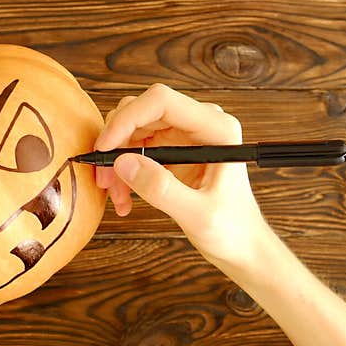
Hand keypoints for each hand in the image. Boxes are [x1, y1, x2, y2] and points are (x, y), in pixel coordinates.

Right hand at [94, 83, 267, 269]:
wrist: (241, 245)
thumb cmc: (232, 230)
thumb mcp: (197, 215)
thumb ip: (161, 188)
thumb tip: (123, 163)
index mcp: (216, 129)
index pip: (161, 101)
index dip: (126, 119)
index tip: (105, 148)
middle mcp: (199, 124)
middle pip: (140, 112)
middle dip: (116, 143)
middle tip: (105, 178)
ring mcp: (183, 135)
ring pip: (132, 130)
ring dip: (116, 161)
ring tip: (117, 195)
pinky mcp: (171, 149)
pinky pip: (134, 148)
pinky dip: (122, 171)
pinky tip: (124, 197)